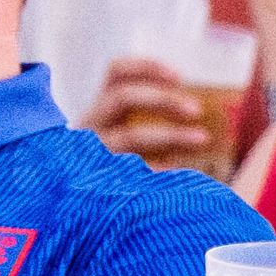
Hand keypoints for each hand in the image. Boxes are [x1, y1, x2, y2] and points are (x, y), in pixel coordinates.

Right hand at [89, 59, 225, 170]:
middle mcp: (88, 127)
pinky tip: (181, 174)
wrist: (72, 207)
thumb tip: (193, 110)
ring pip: (130, 135)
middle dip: (163, 100)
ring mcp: (87, 153)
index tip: (178, 76)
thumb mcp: (119, 140)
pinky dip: (158, 169)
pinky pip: (130, 171)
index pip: (115, 74)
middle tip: (196, 110)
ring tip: (202, 139)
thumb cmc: (108, 170)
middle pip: (123, 98)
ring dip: (171, 134)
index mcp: (97, 112)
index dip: (145, 68)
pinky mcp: (94, 179)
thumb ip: (145, 122)